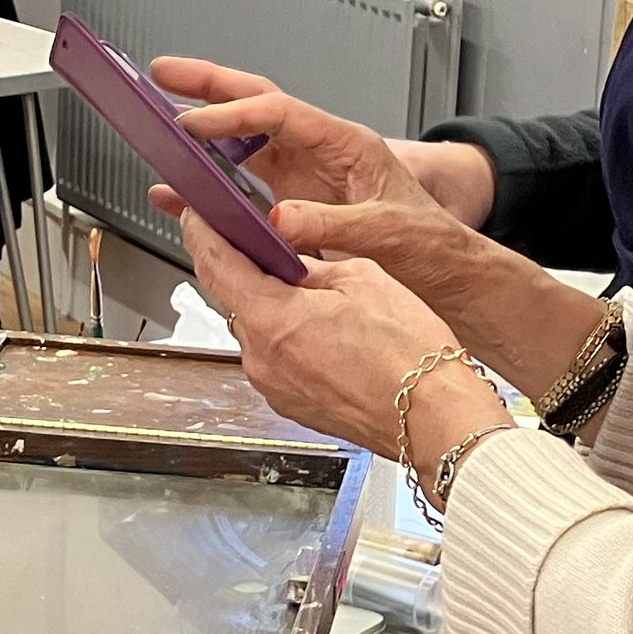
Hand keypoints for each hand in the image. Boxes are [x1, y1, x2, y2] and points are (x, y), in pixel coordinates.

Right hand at [147, 57, 427, 214]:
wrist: (442, 268)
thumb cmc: (427, 240)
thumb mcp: (386, 231)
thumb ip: (333, 226)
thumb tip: (281, 221)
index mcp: (346, 144)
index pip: (279, 113)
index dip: (233, 116)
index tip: (195, 124)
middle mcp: (320, 151)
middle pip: (256, 104)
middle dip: (208, 86)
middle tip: (163, 74)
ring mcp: (304, 175)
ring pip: (244, 140)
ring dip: (202, 129)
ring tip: (158, 118)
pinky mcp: (293, 202)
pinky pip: (243, 187)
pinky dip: (209, 187)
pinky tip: (179, 194)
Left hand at [181, 211, 508, 470]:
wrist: (434, 418)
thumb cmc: (410, 355)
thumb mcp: (361, 278)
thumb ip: (310, 266)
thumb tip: (287, 262)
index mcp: (272, 319)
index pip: (214, 264)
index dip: (201, 233)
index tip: (198, 215)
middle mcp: (261, 359)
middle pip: (233, 299)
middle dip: (247, 271)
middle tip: (272, 250)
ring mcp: (272, 387)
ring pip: (256, 331)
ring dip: (273, 309)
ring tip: (317, 298)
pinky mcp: (290, 404)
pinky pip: (275, 360)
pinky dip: (289, 340)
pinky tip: (325, 333)